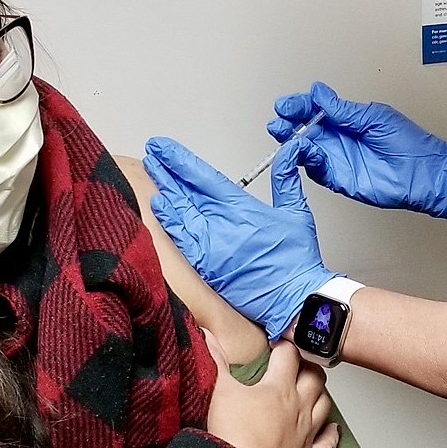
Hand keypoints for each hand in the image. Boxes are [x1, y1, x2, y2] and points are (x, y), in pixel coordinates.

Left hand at [144, 136, 333, 340]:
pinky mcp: (205, 267)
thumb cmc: (297, 262)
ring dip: (164, 190)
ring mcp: (211, 246)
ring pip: (180, 212)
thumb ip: (286, 179)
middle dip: (167, 170)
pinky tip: (156, 206)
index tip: (164, 147)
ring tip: (150, 172)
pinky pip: (180, 240)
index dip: (181, 160)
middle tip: (152, 153)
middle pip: (187, 191)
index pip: (205, 177)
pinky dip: (168, 222)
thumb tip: (291, 152)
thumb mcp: (297, 212)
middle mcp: (222, 225)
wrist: (294, 300)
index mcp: (243, 208)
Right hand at [204, 331, 338, 447]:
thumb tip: (208, 334)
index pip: (289, 355)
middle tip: (298, 365)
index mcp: (279, 388)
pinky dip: (331, 435)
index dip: (283, 346)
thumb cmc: (232, 435)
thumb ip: (216, 360)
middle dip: (308, 366)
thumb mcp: (219, 391)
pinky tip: (333, 429)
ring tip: (312, 390)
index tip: (276, 345)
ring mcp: (306, 434)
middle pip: (315, 378)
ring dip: (320, 395)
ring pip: (325, 406)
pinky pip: (327, 444)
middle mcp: (299, 407)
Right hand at [269, 81, 446, 220]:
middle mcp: (340, 138)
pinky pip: (316, 169)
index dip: (299, 106)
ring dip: (292, 141)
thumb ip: (343, 110)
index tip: (287, 105)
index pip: (316, 109)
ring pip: (306, 149)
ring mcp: (338, 159)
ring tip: (285, 134)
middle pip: (305, 129)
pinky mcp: (339, 179)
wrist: (426, 176)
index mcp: (349, 119)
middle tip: (278, 120)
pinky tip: (303, 151)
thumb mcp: (375, 118)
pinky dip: (305, 161)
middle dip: (288, 123)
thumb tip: (319, 92)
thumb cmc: (410, 145)